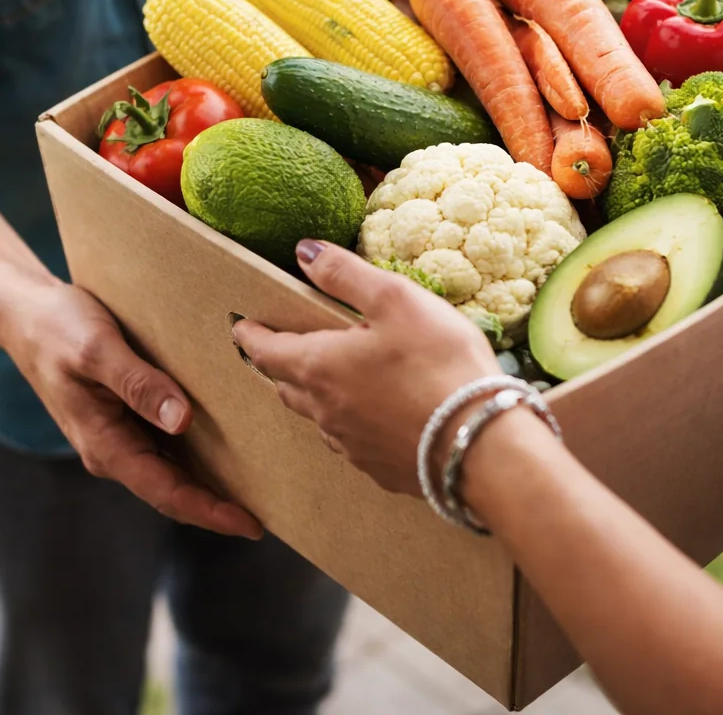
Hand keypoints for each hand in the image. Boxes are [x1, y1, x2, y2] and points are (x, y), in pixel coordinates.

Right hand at [0, 279, 262, 537]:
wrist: (23, 313)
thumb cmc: (57, 328)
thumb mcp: (97, 350)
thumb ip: (138, 385)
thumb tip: (181, 421)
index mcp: (104, 444)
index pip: (166, 491)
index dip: (209, 511)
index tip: (250, 524)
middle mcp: (113, 449)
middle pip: (173, 490)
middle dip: (217, 506)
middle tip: (269, 514)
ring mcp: (118, 436)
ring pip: (171, 470)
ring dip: (211, 483)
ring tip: (259, 488)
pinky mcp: (124, 418)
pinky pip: (166, 446)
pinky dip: (197, 454)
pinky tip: (229, 446)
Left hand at [232, 241, 498, 494]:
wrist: (481, 444)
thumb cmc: (438, 364)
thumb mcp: (395, 299)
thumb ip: (344, 273)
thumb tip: (304, 251)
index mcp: (319, 367)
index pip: (266, 351)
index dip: (251, 336)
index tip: (242, 327)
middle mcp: (325, 411)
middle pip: (287, 386)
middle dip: (282, 366)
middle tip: (286, 349)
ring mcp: (352, 446)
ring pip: (319, 418)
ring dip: (318, 397)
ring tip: (335, 379)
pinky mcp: (380, 470)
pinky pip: (353, 444)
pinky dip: (354, 424)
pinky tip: (377, 415)